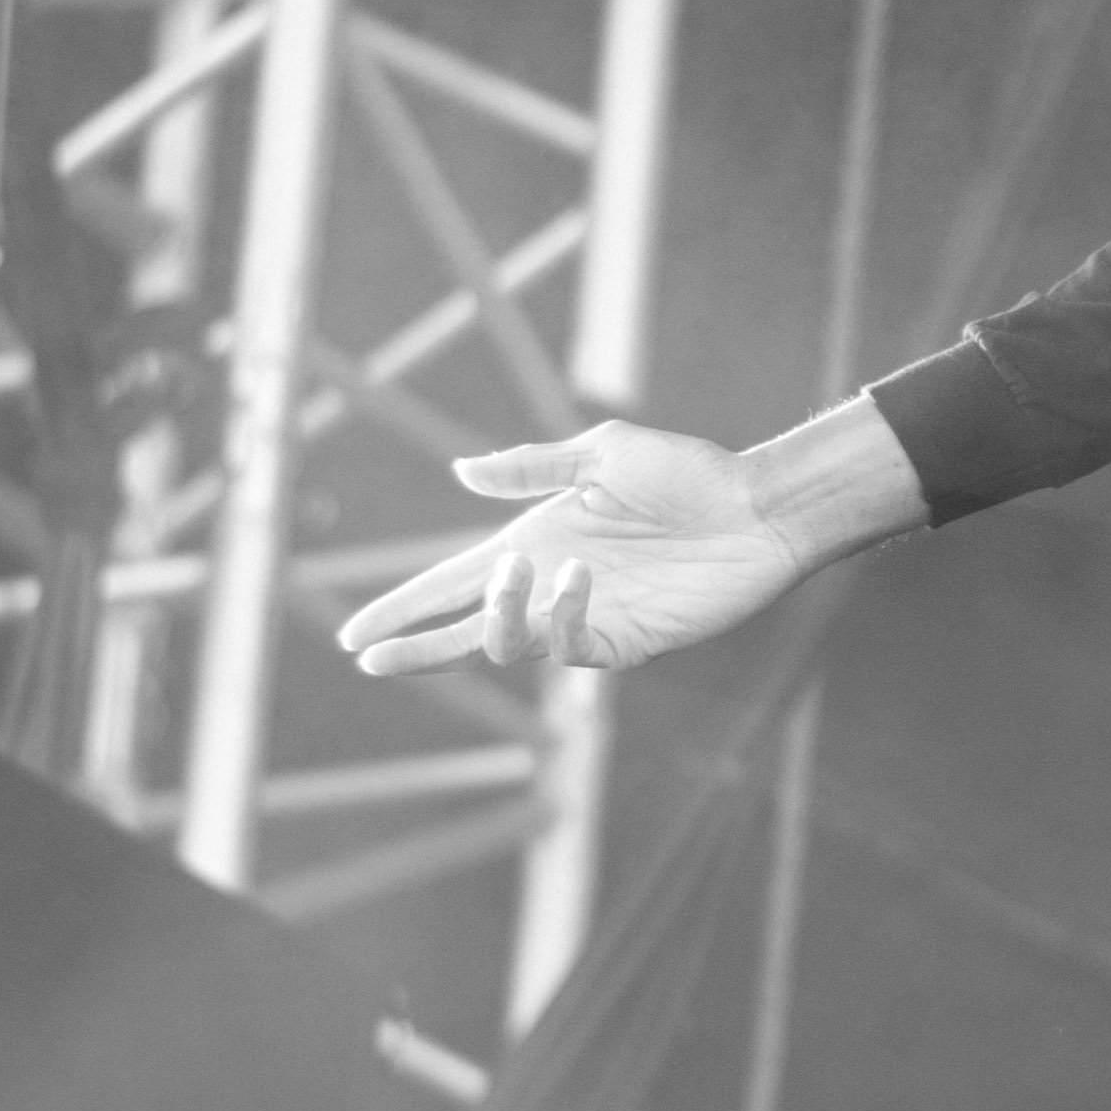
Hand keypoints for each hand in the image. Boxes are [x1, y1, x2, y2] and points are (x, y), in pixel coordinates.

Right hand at [337, 420, 806, 681]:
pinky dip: (562, 616)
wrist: (757, 507)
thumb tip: (459, 473)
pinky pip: (572, 648)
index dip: (403, 608)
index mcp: (535, 540)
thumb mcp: (603, 454)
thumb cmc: (688, 472)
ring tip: (517, 574)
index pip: (452, 583)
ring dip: (498, 615)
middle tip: (371, 656)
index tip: (354, 634)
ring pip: (510, 644)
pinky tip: (578, 577)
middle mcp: (552, 586)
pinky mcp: (627, 641)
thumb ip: (530, 468)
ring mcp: (587, 618)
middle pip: (467, 629)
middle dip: (416, 647)